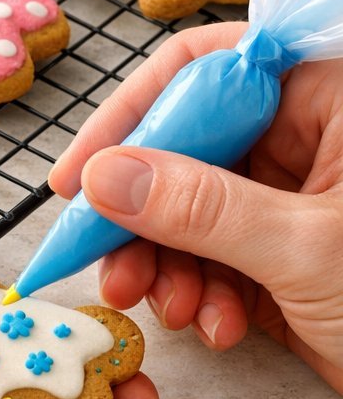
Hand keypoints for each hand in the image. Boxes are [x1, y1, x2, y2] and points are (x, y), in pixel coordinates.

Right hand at [50, 21, 342, 391]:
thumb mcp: (308, 249)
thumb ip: (202, 207)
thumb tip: (107, 176)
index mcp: (330, 98)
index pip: (206, 70)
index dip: (133, 114)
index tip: (81, 173)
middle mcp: (308, 138)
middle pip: (185, 146)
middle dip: (142, 212)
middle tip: (101, 258)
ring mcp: (293, 200)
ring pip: (189, 210)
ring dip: (164, 264)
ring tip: (165, 308)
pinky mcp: (285, 258)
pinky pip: (213, 259)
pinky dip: (202, 295)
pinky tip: (217, 328)